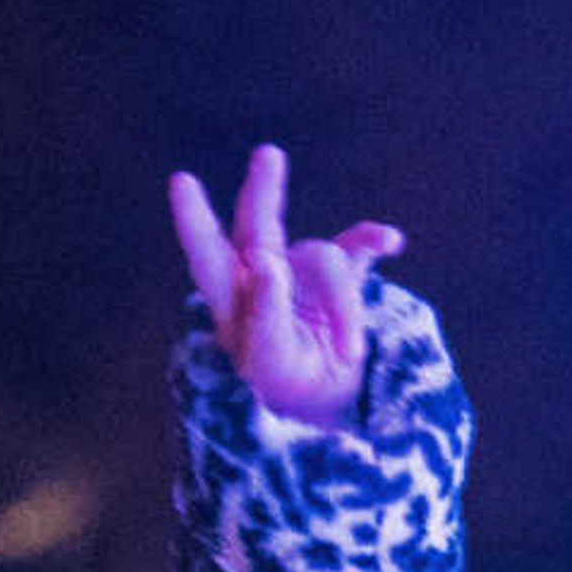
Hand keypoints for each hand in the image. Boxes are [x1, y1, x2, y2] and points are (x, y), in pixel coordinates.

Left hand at [167, 144, 401, 431]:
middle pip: (259, 225)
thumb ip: (264, 314)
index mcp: (231, 302)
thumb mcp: (268, 363)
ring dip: (343, 307)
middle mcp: (263, 279)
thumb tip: (266, 261)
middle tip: (268, 156)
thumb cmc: (284, 393)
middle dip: (263, 191)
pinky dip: (372, 242)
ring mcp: (304, 278)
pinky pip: (358, 251)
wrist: (330, 415)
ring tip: (351, 354)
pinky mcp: (343, 283)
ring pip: (324, 261)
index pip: (208, 254)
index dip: (194, 219)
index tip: (182, 180)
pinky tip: (389, 241)